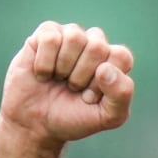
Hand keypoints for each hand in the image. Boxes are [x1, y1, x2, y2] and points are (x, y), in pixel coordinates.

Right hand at [0, 21, 134, 146]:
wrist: (36, 123)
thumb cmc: (74, 118)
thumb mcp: (108, 116)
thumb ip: (121, 94)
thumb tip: (105, 68)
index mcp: (115, 61)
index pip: (121, 56)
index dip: (104, 82)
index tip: (91, 97)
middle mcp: (95, 43)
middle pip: (97, 46)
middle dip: (82, 76)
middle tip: (73, 88)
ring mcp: (71, 36)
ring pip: (75, 37)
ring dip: (63, 68)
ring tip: (59, 79)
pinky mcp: (46, 33)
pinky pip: (50, 38)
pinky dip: (44, 63)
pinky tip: (43, 73)